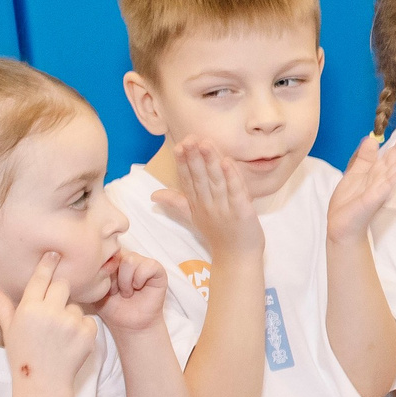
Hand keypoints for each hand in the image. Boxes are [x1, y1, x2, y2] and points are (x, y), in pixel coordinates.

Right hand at [0, 254, 98, 389]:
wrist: (44, 381)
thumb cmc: (23, 353)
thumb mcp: (9, 328)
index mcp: (30, 308)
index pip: (40, 278)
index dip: (48, 264)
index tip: (54, 253)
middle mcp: (51, 312)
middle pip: (62, 286)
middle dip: (59, 293)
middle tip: (52, 310)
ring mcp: (71, 322)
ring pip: (75, 305)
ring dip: (69, 315)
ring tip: (57, 335)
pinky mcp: (88, 332)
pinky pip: (88, 320)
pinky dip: (81, 328)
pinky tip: (69, 342)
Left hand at [91, 249, 168, 334]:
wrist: (128, 325)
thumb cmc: (112, 307)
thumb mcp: (96, 288)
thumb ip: (94, 272)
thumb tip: (93, 260)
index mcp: (113, 260)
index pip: (106, 252)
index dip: (103, 271)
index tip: (105, 288)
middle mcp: (128, 258)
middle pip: (116, 254)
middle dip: (113, 278)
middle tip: (116, 292)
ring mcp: (143, 263)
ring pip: (130, 260)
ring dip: (126, 280)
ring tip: (127, 292)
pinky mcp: (158, 271)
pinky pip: (149, 266)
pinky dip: (140, 278)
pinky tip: (138, 288)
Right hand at [150, 138, 260, 260]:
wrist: (237, 257)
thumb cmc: (217, 234)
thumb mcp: (193, 218)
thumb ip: (176, 203)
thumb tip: (153, 194)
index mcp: (197, 204)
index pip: (187, 180)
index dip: (182, 163)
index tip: (178, 146)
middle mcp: (208, 204)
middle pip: (199, 178)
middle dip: (193, 158)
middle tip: (189, 138)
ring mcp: (225, 208)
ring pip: (216, 181)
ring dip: (210, 162)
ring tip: (205, 143)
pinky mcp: (242, 212)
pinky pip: (236, 192)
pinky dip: (232, 178)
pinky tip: (227, 162)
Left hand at [325, 113, 395, 242]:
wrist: (341, 225)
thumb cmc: (349, 202)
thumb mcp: (355, 174)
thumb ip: (365, 157)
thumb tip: (371, 138)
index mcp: (378, 170)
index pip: (394, 149)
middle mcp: (384, 177)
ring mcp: (382, 187)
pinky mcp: (376, 197)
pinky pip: (390, 183)